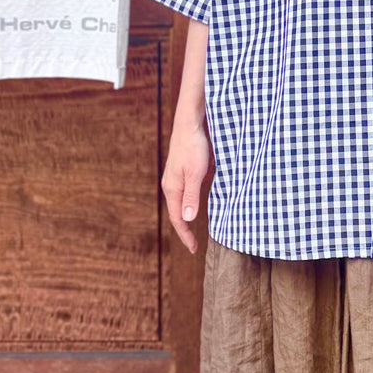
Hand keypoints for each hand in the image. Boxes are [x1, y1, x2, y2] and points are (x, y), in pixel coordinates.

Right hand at [162, 121, 213, 253]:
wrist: (190, 124)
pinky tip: (199, 207)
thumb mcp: (196, 173)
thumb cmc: (194, 147)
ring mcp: (177, 178)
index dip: (185, 235)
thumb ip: (191, 196)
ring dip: (187, 218)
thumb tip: (187, 219)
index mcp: (172, 188)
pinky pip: (187, 193)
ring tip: (195, 231)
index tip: (193, 249)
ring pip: (182, 204)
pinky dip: (192, 204)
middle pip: (177, 213)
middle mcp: (172, 186)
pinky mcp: (184, 172)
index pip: (177, 219)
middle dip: (184, 230)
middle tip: (193, 245)